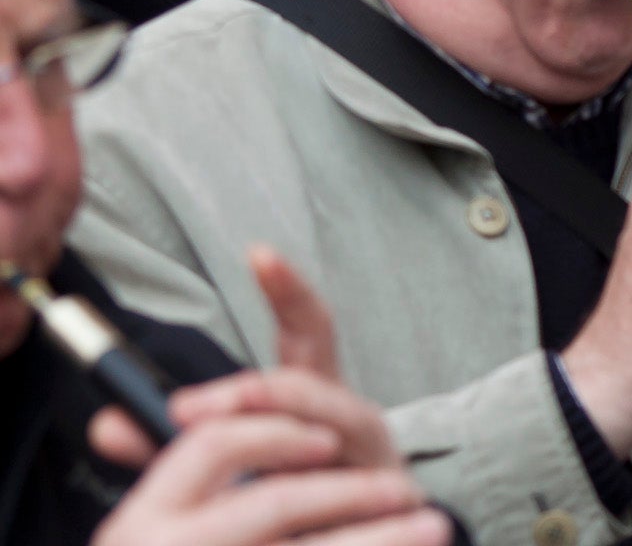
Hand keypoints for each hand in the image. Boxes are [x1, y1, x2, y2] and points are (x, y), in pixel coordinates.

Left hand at [88, 246, 446, 545]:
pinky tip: (296, 493)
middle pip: (310, 383)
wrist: (372, 532)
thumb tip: (104, 424)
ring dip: (284, 431)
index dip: (287, 292)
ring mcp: (372, 452)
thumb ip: (171, 442)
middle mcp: (348, 414)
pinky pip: (355, 487)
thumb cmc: (300, 488)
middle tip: (188, 410)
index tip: (258, 254)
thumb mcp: (233, 457)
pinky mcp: (386, 494)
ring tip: (231, 442)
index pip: (306, 333)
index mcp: (313, 397)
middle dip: (252, 390)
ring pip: (337, 426)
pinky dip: (323, 485)